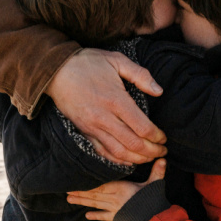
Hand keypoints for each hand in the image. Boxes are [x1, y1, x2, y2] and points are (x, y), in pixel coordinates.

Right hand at [46, 48, 166, 164]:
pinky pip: (102, 152)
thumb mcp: (117, 60)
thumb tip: (159, 91)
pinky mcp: (84, 131)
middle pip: (133, 144)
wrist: (56, 70)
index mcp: (116, 100)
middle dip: (151, 151)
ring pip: (119, 152)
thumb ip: (140, 75)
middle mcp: (104, 117)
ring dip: (137, 158)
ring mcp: (92, 127)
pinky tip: (128, 160)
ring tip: (149, 157)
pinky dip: (117, 160)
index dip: (157, 136)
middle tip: (162, 151)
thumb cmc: (88, 63)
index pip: (142, 127)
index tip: (164, 137)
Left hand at [67, 158, 166, 220]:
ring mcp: (114, 209)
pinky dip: (95, 216)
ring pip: (95, 204)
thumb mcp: (155, 184)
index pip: (102, 183)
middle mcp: (114, 198)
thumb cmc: (153, 202)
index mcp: (121, 188)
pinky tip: (86, 215)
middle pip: (94, 194)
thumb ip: (157, 171)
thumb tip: (163, 158)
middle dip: (80, 191)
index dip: (89, 182)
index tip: (78, 178)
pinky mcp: (116, 218)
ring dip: (82, 202)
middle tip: (66, 189)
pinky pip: (104, 216)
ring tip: (69, 199)